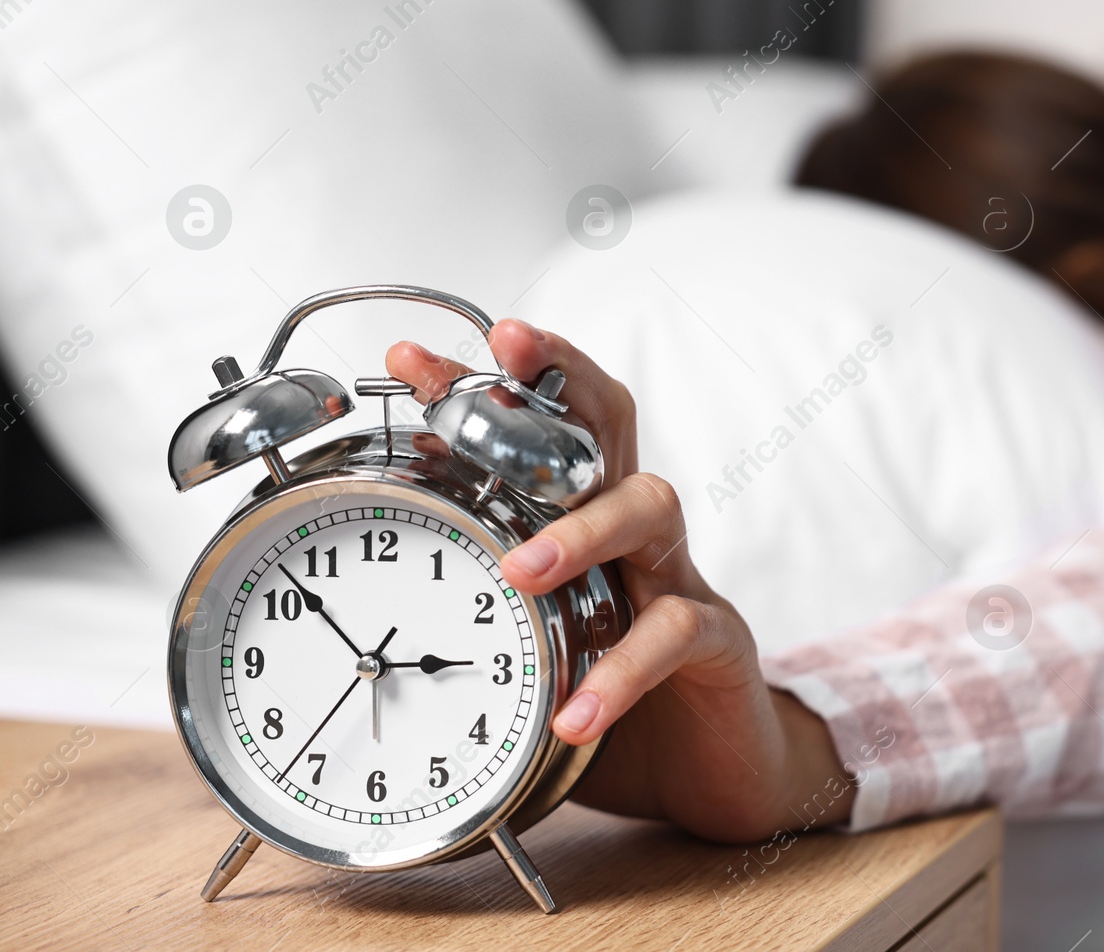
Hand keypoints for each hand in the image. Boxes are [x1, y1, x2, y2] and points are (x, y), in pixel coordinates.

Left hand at [387, 321, 854, 841]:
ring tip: (522, 571)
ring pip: (648, 507)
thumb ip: (470, 644)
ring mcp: (677, 581)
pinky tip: (577, 712)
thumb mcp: (527, 665)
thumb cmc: (613, 708)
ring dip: (582, 527)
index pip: (536, 433)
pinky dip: (622, 669)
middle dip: (557, 378)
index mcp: (578, 528)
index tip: (409, 359)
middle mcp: (630, 538)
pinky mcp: (716, 642)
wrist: (716, 780)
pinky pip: (674, 633)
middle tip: (506, 353)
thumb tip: (356, 662)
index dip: (478, 388)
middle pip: (607, 424)